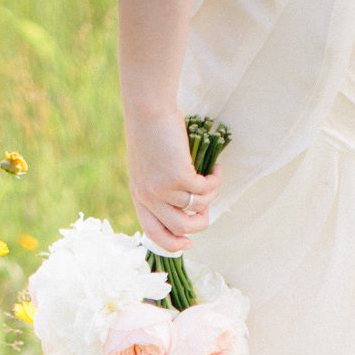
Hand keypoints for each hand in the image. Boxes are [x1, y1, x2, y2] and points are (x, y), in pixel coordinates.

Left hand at [123, 107, 220, 252]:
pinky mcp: (178, 176)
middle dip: (199, 225)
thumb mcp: (149, 168)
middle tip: (207, 211)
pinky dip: (215, 181)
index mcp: (140, 197)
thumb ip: (161, 188)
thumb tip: (190, 205)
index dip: (173, 244)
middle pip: (179, 228)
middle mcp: (149, 197)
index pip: (154, 234)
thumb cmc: (151, 135)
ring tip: (212, 180)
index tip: (189, 243)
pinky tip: (215, 169)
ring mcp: (163, 189)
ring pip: (196, 209)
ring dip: (210, 197)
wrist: (148, 110)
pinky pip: (205, 190)